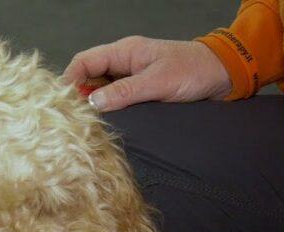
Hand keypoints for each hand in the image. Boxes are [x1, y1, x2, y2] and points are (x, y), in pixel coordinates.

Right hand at [63, 37, 231, 111]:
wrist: (222, 75)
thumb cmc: (193, 72)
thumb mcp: (158, 82)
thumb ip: (126, 92)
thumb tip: (93, 103)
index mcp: (125, 52)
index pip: (85, 62)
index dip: (70, 81)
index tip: (62, 103)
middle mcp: (124, 64)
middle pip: (89, 78)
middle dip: (78, 97)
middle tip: (72, 120)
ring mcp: (131, 79)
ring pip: (101, 92)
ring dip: (93, 107)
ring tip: (86, 126)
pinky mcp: (140, 93)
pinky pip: (116, 102)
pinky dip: (108, 113)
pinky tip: (107, 126)